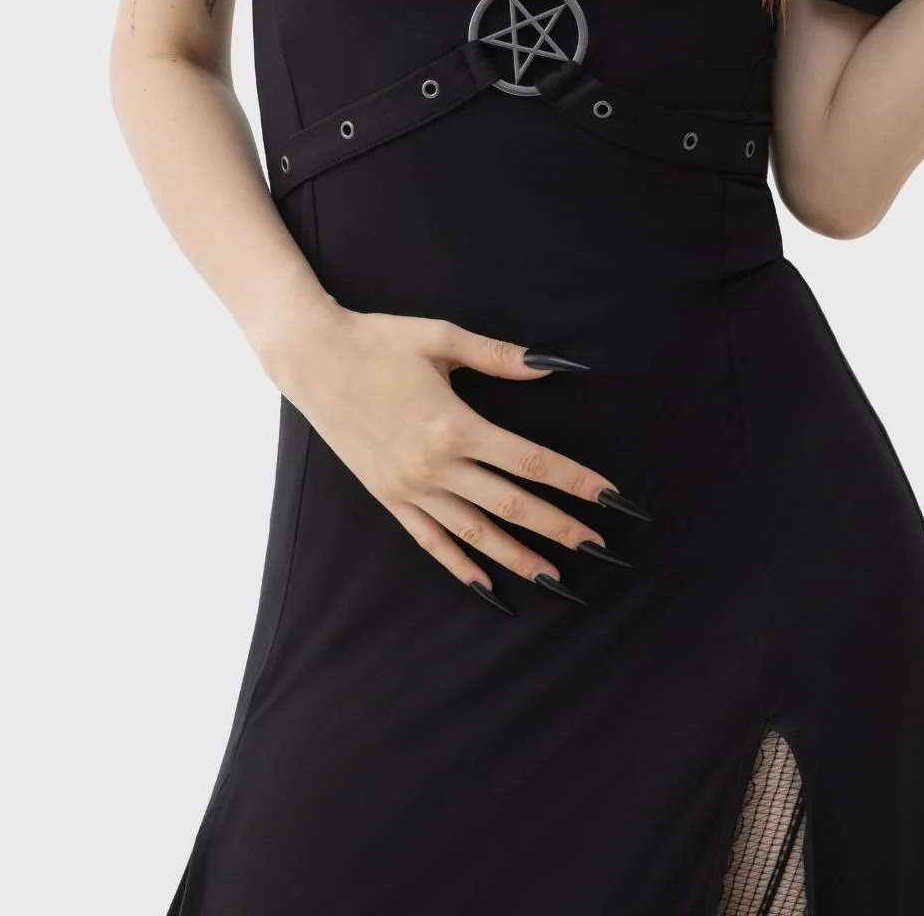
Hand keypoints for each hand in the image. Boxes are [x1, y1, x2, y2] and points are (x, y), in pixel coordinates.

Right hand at [269, 298, 635, 601]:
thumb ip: (500, 356)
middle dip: (560, 527)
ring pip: (475, 532)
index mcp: (455, 424)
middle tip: (601, 547)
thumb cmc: (378, 340)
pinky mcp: (387, 496)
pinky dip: (460, 565)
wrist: (312, 358)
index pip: (529, 461)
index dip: (575, 481)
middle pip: (511, 504)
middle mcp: (435, 464)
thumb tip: (553, 365)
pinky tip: (486, 584)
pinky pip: (430, 540)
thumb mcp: (442, 338)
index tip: (611, 498)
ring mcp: (409, 486)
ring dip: (518, 556)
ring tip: (556, 577)